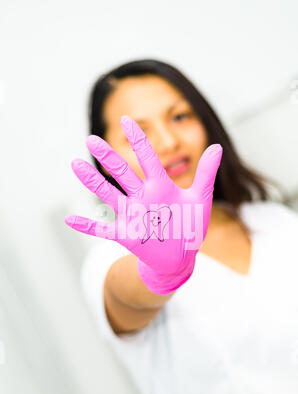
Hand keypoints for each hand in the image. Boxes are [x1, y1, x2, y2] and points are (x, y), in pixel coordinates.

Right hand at [65, 115, 221, 293]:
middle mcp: (142, 197)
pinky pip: (103, 229)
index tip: (127, 120)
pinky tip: (70, 220)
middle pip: (122, 173)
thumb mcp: (200, 200)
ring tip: (75, 165)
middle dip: (108, 156)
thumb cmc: (189, 226)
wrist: (181, 257)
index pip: (148, 159)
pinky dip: (87, 225)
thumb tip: (217, 146)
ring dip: (92, 182)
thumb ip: (206, 174)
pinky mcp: (126, 235)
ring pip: (109, 195)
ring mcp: (132, 215)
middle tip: (92, 139)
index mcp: (160, 186)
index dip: (139, 140)